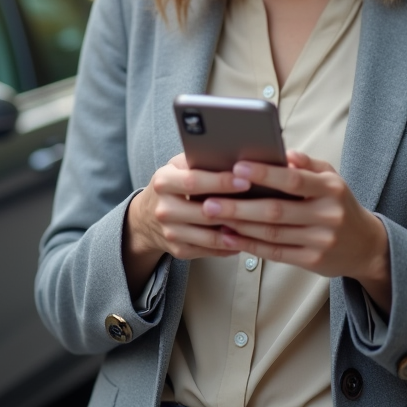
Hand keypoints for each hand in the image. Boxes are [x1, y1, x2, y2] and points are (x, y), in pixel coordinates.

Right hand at [122, 153, 245, 292]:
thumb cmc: (172, 186)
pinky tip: (246, 237)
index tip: (245, 180)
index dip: (221, 182)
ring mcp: (171, 233)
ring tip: (259, 225)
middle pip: (204, 212)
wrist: (146, 217)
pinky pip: (210, 250)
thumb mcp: (177, 166)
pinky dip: (231, 245)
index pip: (194, 182)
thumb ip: (198, 160)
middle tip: (261, 205)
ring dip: (237, 232)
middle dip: (234, 209)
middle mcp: (164, 209)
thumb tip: (234, 155)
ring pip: (210, 236)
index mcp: (163, 182)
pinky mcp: (179, 250)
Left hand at [199, 150, 392, 312]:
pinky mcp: (312, 262)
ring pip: (272, 234)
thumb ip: (306, 164)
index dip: (264, 173)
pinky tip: (229, 237)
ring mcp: (321, 241)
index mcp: (330, 189)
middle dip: (239, 206)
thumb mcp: (331, 178)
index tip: (236, 166)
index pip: (293, 179)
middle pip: (276, 211)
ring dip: (239, 226)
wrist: (366, 245)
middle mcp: (327, 215)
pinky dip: (250, 245)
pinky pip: (275, 253)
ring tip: (214, 217)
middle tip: (209, 200)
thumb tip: (281, 152)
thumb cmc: (339, 204)